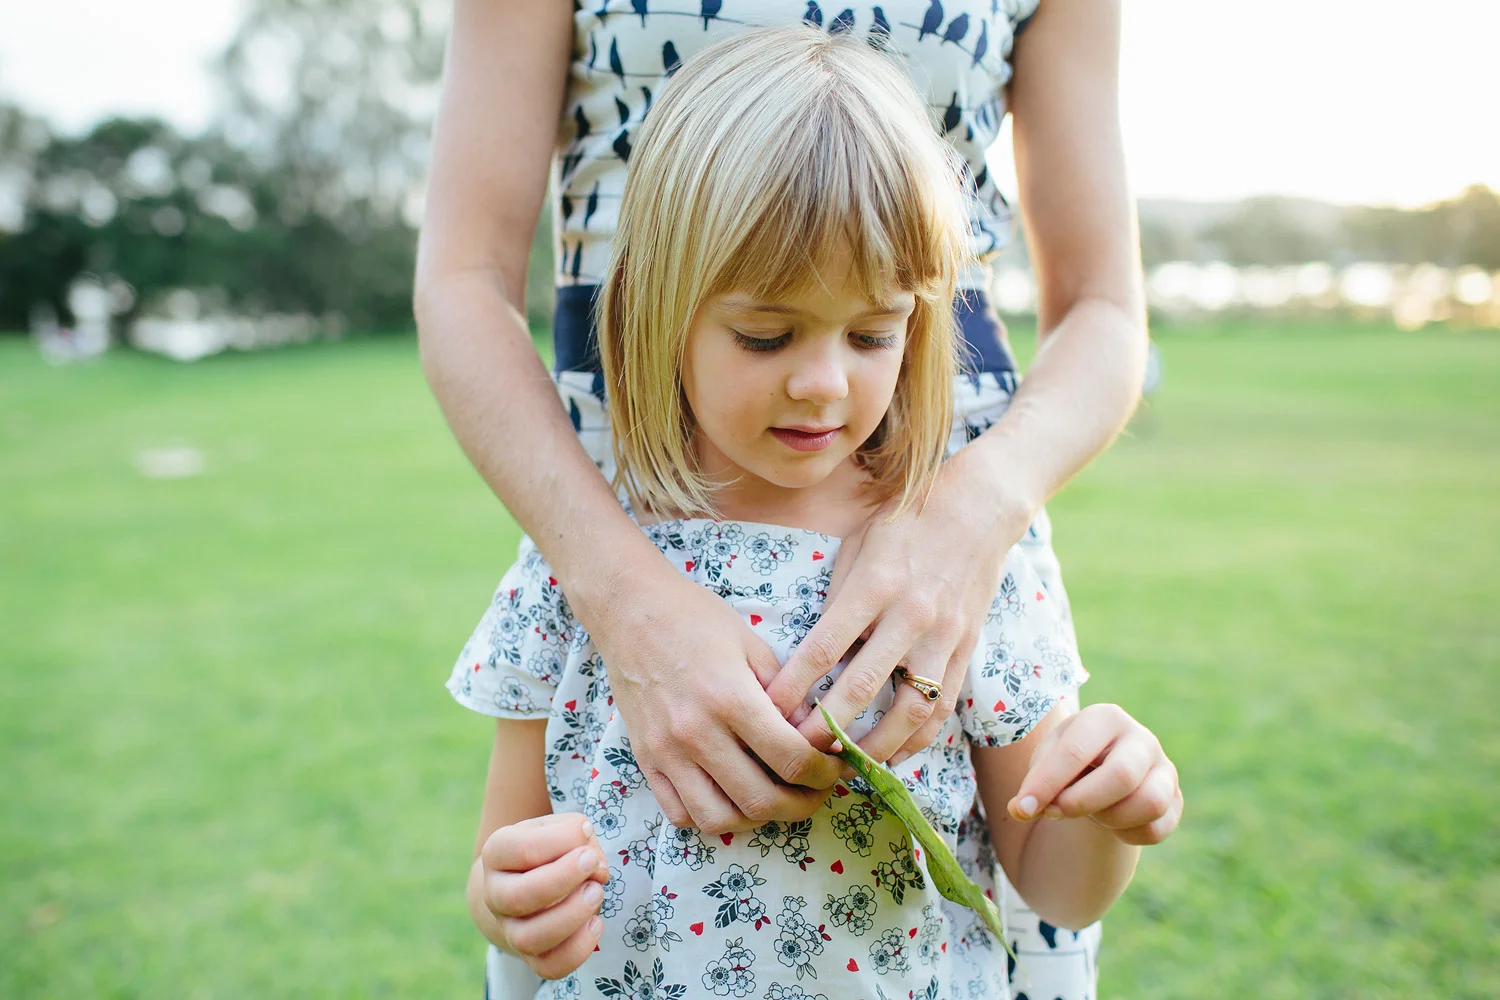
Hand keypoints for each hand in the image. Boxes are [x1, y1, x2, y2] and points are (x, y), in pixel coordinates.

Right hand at [477, 814, 610, 979]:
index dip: (559, 841)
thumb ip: (576, 835)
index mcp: (496, 853)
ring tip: (596, 892)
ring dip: (571, 915)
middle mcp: (495, 894)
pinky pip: (549, 967)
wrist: (522, 882)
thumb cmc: (547, 849)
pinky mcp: (530, 956)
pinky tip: (596, 923)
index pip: (520, 849)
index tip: (585, 833)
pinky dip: (578, 949)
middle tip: (592, 863)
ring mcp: (510, 929)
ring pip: (530, 938)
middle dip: (563, 879)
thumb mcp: (557, 828)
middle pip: (519, 897)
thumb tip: (593, 861)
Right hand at [585, 563, 842, 833]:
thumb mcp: (752, 644)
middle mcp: (696, 733)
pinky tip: (731, 797)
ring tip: (775, 799)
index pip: (790, 758)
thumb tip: (815, 734)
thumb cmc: (694, 618)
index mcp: (730, 698)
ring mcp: (666, 752)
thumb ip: (786, 693)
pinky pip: (680, 813)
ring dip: (756, 820)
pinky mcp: (645, 759)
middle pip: (760, 799)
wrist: (629, 610)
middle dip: (801, 805)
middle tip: (816, 792)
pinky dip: (712, 817)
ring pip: (719, 819)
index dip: (824, 773)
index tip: (835, 768)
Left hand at [767, 446, 1026, 763]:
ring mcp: (944, 636)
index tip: (767, 712)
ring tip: (844, 766)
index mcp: (875, 584)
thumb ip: (838, 600)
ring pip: (909, 711)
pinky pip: (942, 709)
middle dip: (825, 728)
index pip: (824, 647)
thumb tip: (814, 657)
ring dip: (874, 747)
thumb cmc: (906, 524)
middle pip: (862, 688)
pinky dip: (915, 740)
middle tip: (796, 753)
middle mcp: (910, 614)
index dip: (792, 687)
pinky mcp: (967, 651)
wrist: (979, 509)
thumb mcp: (858, 547)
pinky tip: (890, 756)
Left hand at [1007, 704, 1182, 845]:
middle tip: (1055, 812)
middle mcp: (1141, 738)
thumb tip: (1021, 810)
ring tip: (1091, 812)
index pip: (1076, 751)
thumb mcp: (1048, 759)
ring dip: (1109, 818)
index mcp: (1105, 718)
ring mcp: (1164, 769)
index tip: (1022, 808)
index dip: (1046, 784)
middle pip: (1122, 775)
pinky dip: (1127, 834)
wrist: (1102, 769)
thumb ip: (1035, 783)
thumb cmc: (1070, 761)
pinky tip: (1112, 823)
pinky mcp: (1175, 800)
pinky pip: (1156, 829)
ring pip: (1149, 803)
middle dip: (1082, 802)